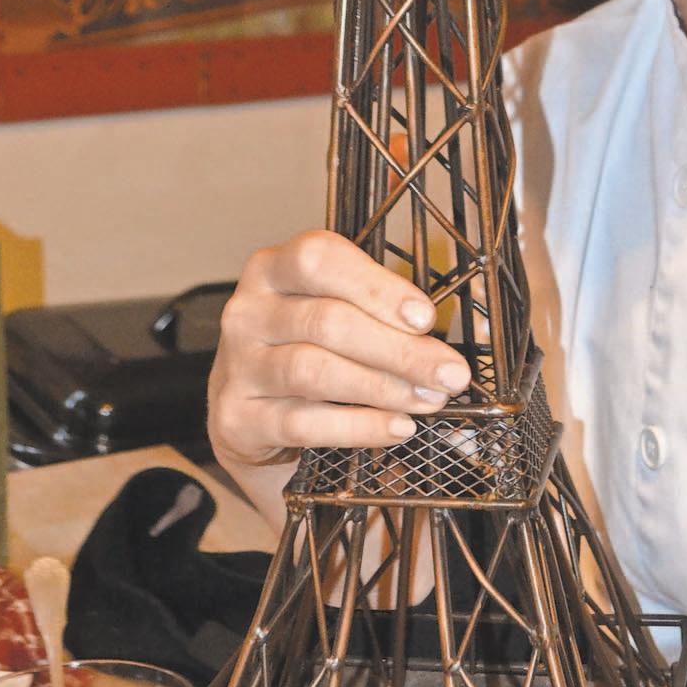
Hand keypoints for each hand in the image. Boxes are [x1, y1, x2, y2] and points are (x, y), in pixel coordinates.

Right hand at [209, 229, 470, 471]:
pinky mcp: (237, 418)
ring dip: (383, 387)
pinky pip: (304, 423)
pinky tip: (397, 427)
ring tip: (428, 399)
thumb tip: (437, 342)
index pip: (318, 260)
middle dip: (399, 350)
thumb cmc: (305, 346)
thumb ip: (376, 311)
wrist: (248, 410)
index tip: (426, 317)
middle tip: (450, 372)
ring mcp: (237, 366)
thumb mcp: (331, 310)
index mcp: (272, 269)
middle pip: (327, 322)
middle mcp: (248, 312)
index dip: (377, 287)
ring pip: (315, 371)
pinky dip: (359, 427)